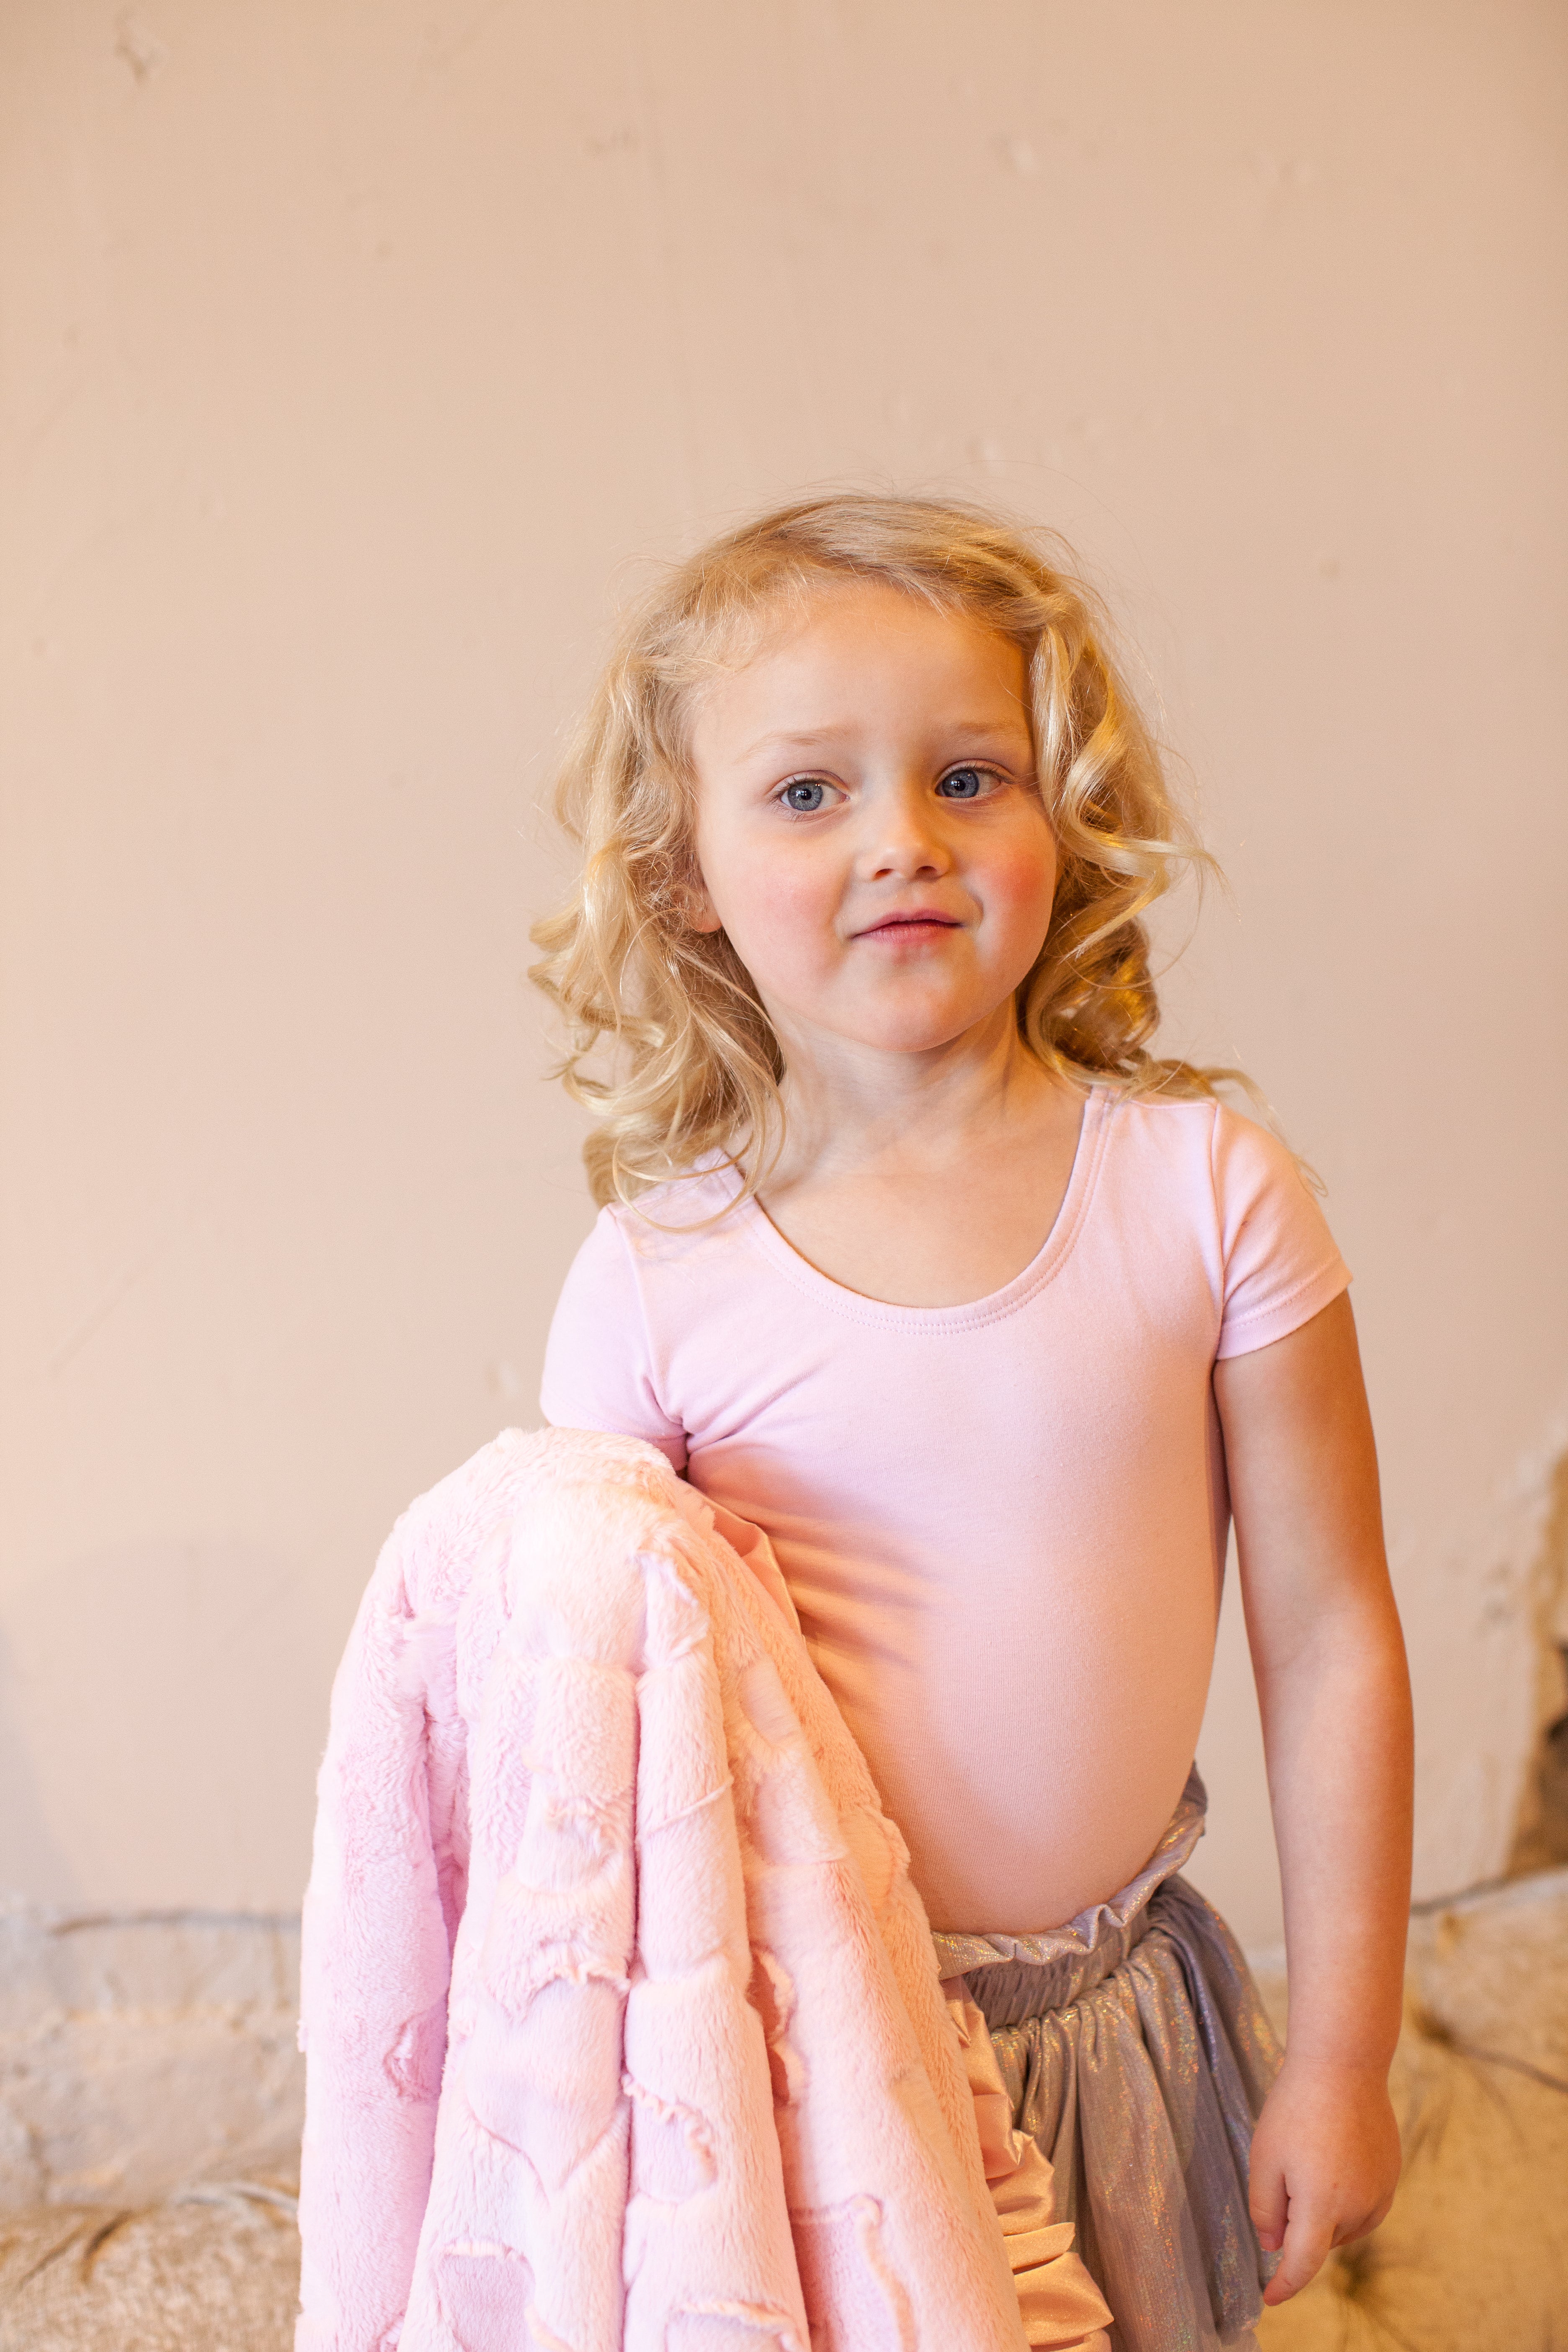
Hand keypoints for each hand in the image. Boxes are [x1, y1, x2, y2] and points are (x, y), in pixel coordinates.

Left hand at [1248, 2054, 1401, 2304]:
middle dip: (1300, 2225)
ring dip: (1324, 2213)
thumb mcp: (1264, 2158)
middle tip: (1284, 2174)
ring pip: (1345, 2226)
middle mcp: (1359, 2208)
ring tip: (1309, 2159)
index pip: (1303, 2264)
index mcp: (1323, 2206)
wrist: (1343, 2064)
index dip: (1284, 2285)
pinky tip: (1331, 2161)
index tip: (1269, 2297)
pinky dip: (1345, 2199)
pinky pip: (1365, 2205)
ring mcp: (1380, 2192)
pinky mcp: (1391, 2175)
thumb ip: (1265, 2210)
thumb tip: (1274, 2245)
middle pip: (1322, 2240)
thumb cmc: (1296, 2108)